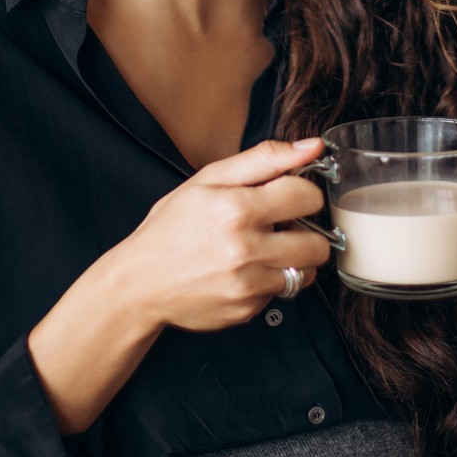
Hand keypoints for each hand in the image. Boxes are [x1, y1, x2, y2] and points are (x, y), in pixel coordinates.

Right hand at [119, 138, 333, 331]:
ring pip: (306, 272)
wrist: (139, 283)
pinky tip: (245, 271)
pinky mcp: (247, 310)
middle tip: (281, 227)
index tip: (288, 196)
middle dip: (305, 231)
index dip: (301, 193)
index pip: (307, 196)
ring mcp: (247, 285)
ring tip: (266, 249)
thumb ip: (264, 159)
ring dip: (294, 260)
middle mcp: (245, 249)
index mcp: (236, 208)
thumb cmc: (171, 228)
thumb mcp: (208, 180)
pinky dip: (270, 281)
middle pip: (317, 243)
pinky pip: (281, 293)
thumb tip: (313, 146)